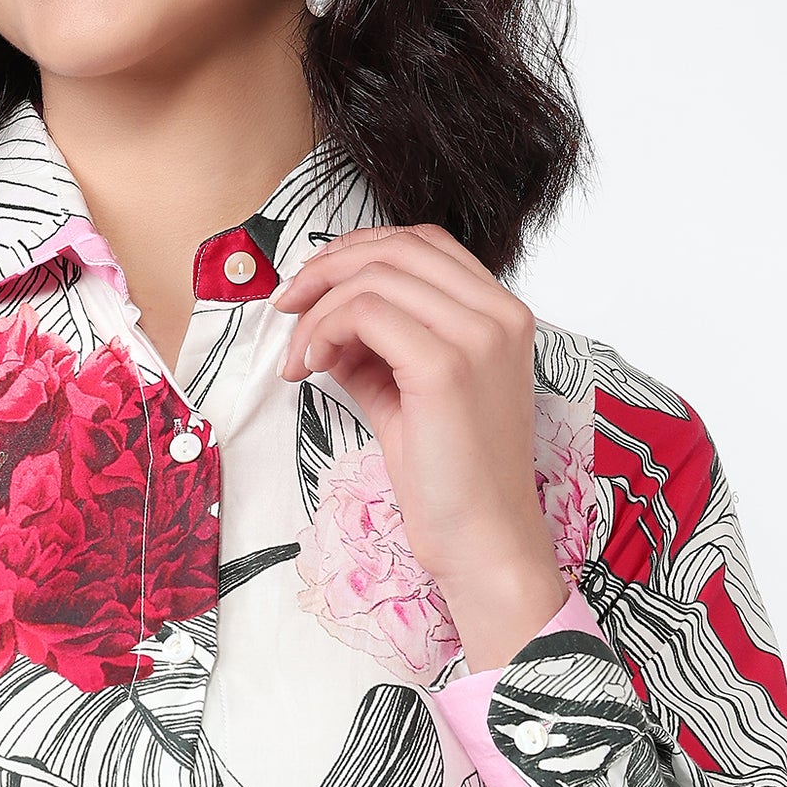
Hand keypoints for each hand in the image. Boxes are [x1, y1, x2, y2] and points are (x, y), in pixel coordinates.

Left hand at [271, 225, 569, 670]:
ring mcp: (478, 336)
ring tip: (298, 358)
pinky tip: (310, 367)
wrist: (483, 543)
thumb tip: (322, 321)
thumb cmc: (450, 481)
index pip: (423, 244)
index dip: (358, 251)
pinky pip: (365, 313)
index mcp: (501, 315)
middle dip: (327, 269)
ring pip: (375, 276)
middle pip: (397, 247)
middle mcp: (499, 314)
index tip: (314, 286)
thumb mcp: (406, 395)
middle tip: (286, 306)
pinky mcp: (446, 366)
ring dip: (318, 309)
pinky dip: (323, 331)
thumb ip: (374, 349)